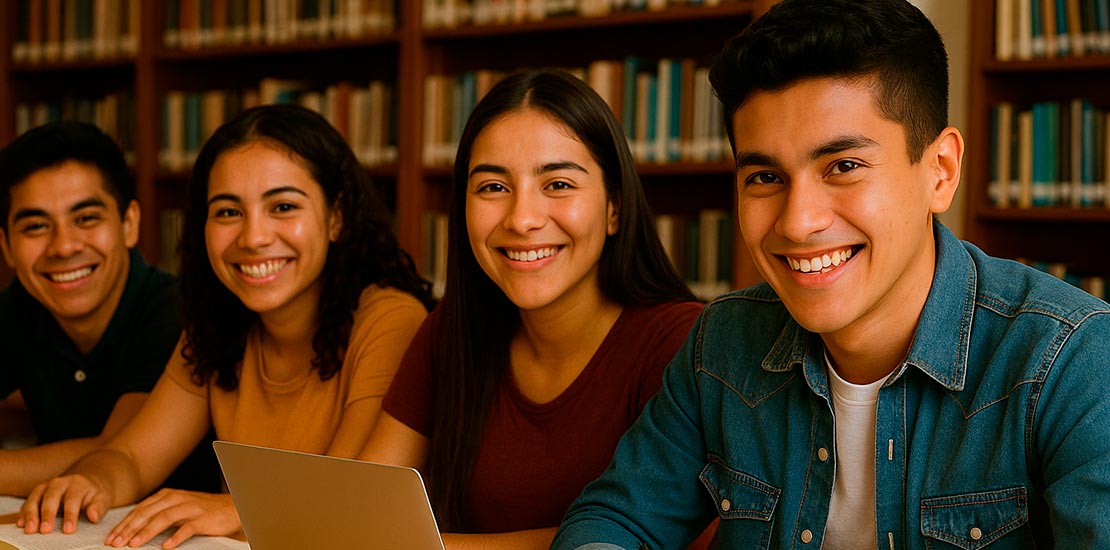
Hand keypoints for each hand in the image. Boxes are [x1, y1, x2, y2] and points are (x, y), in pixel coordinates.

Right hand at [17, 474, 112, 534]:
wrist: (87, 482)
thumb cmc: (94, 494)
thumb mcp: (102, 499)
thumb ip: (98, 507)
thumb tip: (93, 516)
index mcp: (78, 483)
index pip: (73, 500)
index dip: (70, 515)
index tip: (68, 530)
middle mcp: (60, 483)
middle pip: (51, 498)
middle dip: (47, 515)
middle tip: (45, 531)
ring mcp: (46, 486)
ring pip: (35, 498)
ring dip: (31, 514)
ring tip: (30, 529)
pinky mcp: (37, 492)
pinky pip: (28, 501)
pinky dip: (23, 513)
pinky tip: (21, 524)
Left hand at [104, 489, 240, 548]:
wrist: (232, 507)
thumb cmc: (201, 511)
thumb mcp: (177, 508)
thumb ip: (158, 514)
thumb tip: (132, 528)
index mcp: (167, 496)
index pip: (140, 510)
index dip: (124, 524)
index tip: (110, 538)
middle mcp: (177, 498)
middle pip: (148, 513)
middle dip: (129, 529)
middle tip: (115, 543)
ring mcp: (190, 508)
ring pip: (164, 518)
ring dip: (147, 532)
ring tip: (134, 545)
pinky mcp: (203, 518)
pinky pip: (188, 528)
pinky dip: (176, 537)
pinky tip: (166, 547)